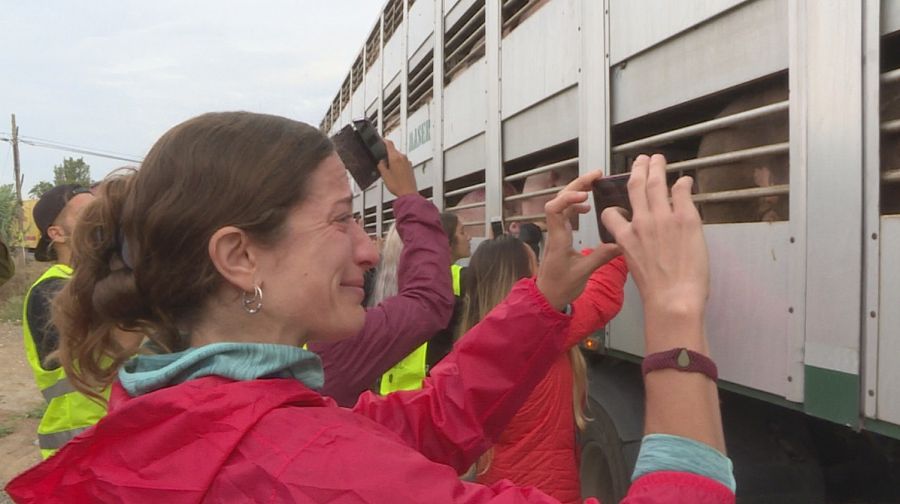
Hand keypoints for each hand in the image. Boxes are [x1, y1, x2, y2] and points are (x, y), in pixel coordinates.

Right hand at [378, 140, 416, 196]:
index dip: (384, 141)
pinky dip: (398, 164)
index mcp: (395, 157)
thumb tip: (381, 161)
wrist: (408, 193)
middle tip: (382, 160)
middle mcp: (403, 157)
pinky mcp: (410, 167)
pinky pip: (402, 161)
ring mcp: (408, 162)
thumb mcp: (384, 175)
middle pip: (393, 150)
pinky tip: (395, 173)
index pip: (389, 144)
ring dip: (393, 159)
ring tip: (388, 170)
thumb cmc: (398, 186)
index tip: (381, 140)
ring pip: (398, 156)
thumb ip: (381, 165)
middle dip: (387, 153)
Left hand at [536, 171, 620, 309]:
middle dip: (577, 185)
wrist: (547, 297)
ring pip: (562, 204)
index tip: (586, 195)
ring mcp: (556, 232)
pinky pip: (565, 213)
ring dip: (576, 192)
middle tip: (596, 175)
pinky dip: (575, 205)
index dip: (568, 197)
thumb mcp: (584, 272)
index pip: (554, 208)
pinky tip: (587, 207)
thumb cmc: (561, 286)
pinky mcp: (560, 236)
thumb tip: (621, 243)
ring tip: (594, 185)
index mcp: (558, 237)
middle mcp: (555, 231)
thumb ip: (602, 256)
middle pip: (560, 199)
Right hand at [601, 154, 708, 319]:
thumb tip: (643, 246)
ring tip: (657, 159)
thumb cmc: (656, 292)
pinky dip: (683, 183)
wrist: (673, 298)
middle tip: (641, 160)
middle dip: (637, 170)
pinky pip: (682, 192)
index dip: (614, 208)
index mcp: (626, 238)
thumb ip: (635, 250)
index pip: (611, 214)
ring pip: (656, 182)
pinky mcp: (686, 218)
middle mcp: (641, 223)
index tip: (620, 206)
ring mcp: (663, 218)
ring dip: (656, 167)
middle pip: (635, 187)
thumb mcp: (634, 268)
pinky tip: (686, 180)